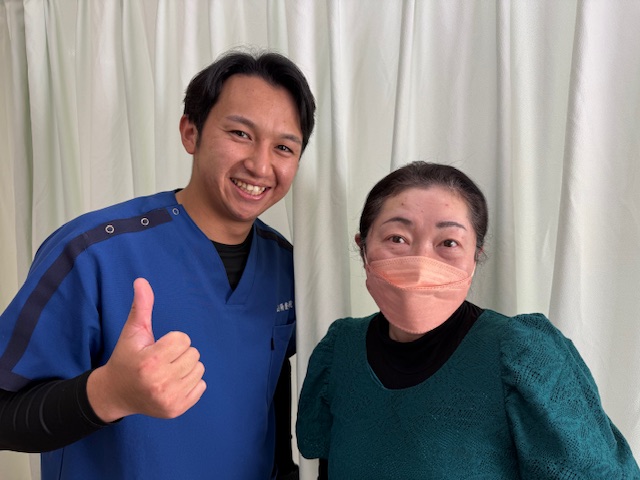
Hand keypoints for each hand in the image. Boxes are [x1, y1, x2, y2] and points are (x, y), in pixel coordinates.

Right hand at [87, 278, 205, 421]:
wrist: (116, 393)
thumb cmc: (127, 358)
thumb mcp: (132, 332)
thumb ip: (141, 307)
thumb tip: (142, 281)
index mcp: (150, 360)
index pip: (183, 339)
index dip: (172, 340)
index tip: (158, 348)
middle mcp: (160, 382)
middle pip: (193, 354)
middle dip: (180, 353)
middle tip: (162, 361)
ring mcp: (169, 398)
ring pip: (199, 369)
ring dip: (186, 367)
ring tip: (167, 372)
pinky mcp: (176, 410)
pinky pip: (201, 386)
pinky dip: (191, 383)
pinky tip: (172, 384)